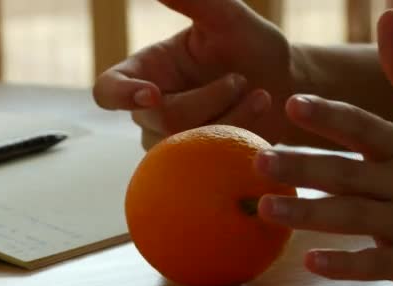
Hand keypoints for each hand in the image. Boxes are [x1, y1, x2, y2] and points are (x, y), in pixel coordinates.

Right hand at [93, 0, 295, 149]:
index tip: (151, 95)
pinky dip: (239, 131)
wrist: (285, 83)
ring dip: (228, 116)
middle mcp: (151, 109)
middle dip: (207, 99)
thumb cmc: (251, 46)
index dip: (121, 96)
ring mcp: (173, 139)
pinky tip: (259, 110)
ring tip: (257, 94)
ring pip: (184, 143)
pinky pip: (208, 158)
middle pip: (159, 119)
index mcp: (146, 71)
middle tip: (240, 79)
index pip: (108, 90)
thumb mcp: (226, 18)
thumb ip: (194, 2)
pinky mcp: (197, 161)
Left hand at [255, 10, 392, 285]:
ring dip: (308, 213)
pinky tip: (310, 262)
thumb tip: (386, 15)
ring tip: (265, 208)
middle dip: (302, 165)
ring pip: (352, 216)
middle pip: (346, 171)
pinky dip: (345, 264)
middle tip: (258, 159)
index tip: (291, 103)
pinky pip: (377, 264)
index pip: (363, 126)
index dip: (328, 115)